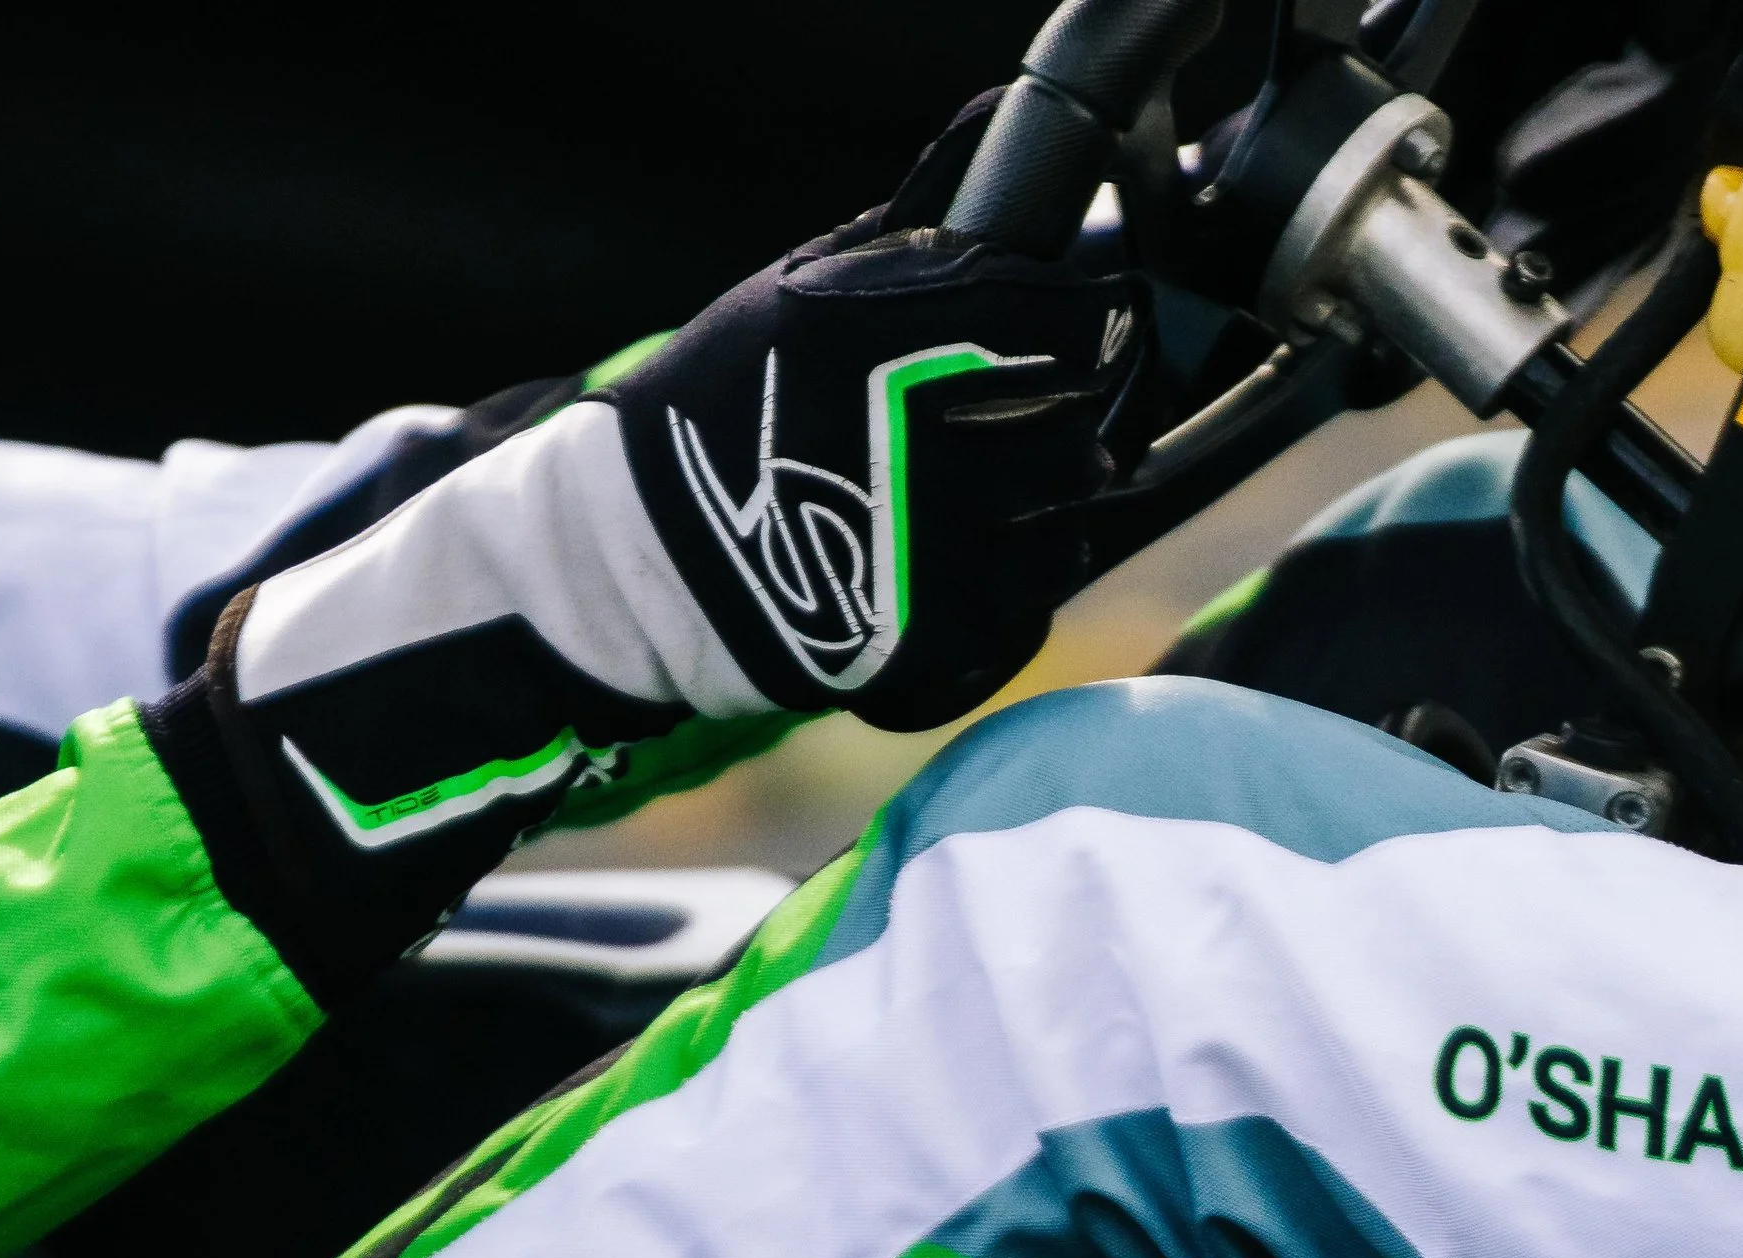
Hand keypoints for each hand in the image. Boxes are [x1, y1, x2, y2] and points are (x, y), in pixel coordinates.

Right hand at [598, 113, 1145, 731]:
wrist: (652, 557)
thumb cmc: (728, 406)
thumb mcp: (798, 290)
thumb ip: (910, 226)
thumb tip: (1000, 130)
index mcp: (883, 345)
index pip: (1060, 323)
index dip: (1091, 319)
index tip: (1091, 318)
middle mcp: (914, 453)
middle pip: (1078, 429)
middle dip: (1074, 416)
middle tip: (1044, 409)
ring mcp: (925, 562)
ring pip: (1067, 526)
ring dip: (1055, 503)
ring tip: (1007, 487)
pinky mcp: (929, 644)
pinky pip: (1029, 607)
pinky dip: (1017, 578)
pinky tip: (973, 554)